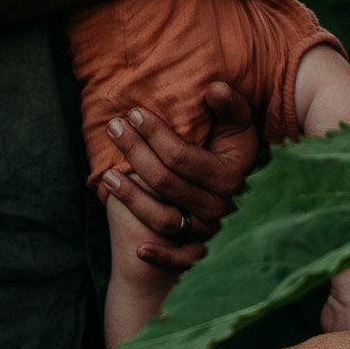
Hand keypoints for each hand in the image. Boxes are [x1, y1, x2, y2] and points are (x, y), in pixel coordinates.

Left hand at [99, 82, 260, 269]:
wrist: (241, 187)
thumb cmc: (231, 146)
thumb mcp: (237, 124)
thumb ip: (229, 106)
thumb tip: (215, 89)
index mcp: (228, 176)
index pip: (182, 156)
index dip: (154, 134)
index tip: (132, 113)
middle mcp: (219, 206)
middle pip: (166, 183)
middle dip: (135, 153)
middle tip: (113, 128)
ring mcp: (208, 229)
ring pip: (164, 219)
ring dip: (133, 199)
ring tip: (107, 175)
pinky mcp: (199, 248)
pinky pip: (180, 259)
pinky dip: (161, 257)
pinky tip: (138, 250)